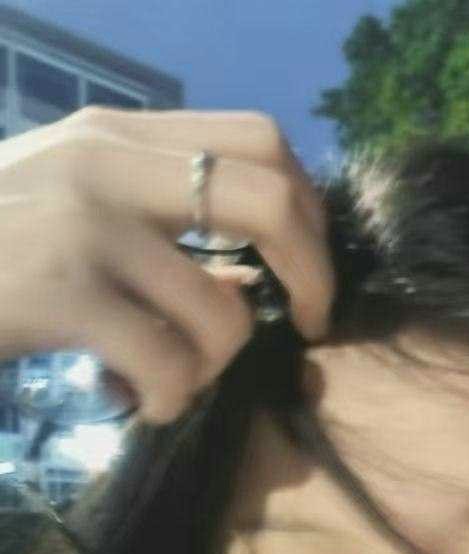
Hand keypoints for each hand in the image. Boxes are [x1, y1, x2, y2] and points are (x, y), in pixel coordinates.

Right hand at [0, 107, 334, 422]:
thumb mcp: (70, 209)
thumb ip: (157, 224)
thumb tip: (253, 282)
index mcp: (116, 135)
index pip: (260, 141)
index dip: (309, 210)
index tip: (306, 269)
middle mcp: (106, 161)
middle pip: (271, 199)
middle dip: (314, 276)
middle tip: (310, 328)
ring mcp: (81, 223)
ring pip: (223, 310)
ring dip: (215, 367)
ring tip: (173, 382)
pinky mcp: (56, 291)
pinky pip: (170, 364)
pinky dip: (173, 401)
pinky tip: (142, 405)